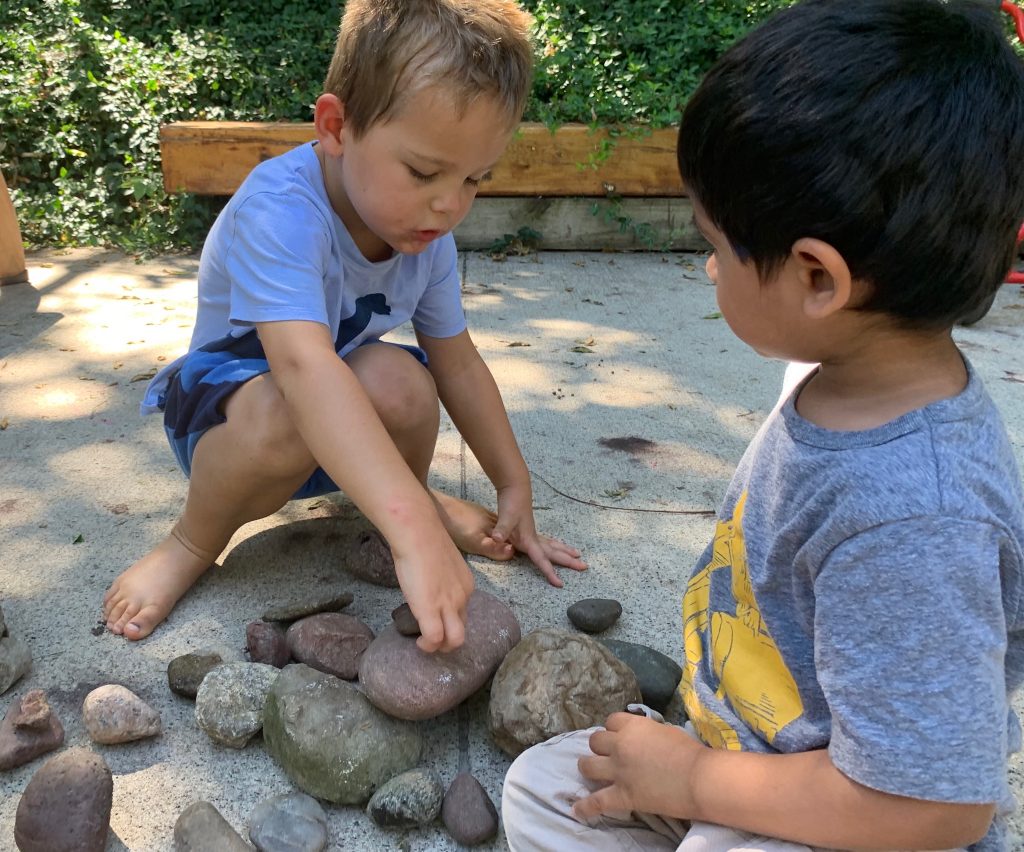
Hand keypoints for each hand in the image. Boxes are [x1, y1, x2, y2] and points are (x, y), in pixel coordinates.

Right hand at [392, 532, 474, 653]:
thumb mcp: (440, 560)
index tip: (434, 616)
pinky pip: (435, 639)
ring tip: (426, 644)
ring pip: (455, 640)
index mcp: (466, 585)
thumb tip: (427, 580)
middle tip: (431, 637)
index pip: (463, 611)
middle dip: (448, 639)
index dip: (448, 619)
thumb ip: (439, 575)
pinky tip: (419, 642)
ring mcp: (448, 605)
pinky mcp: (430, 610)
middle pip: (462, 628)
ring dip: (441, 647)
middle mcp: (463, 597)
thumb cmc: (424, 538)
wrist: (419, 533)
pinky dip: (428, 645)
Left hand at [491, 482, 586, 586]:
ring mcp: (533, 532)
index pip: (541, 559)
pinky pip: (547, 540)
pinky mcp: (530, 527)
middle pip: (554, 552)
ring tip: (578, 555)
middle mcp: (534, 537)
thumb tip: (498, 539)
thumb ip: (502, 529)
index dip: (550, 572)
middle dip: (569, 561)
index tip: (560, 584)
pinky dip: (555, 544)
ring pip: (553, 545)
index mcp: (529, 539)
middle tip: (585, 567)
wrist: (514, 486)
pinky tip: (558, 544)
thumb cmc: (510, 502)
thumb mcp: (505, 516)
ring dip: (565, 551)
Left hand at [573, 712, 703, 821]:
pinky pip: (596, 802)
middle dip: (600, 747)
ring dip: (588, 767)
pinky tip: (576, 810)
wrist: (699, 778)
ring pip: (587, 765)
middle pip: (595, 741)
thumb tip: (645, 739)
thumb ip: (648, 733)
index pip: (611, 721)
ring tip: (591, 772)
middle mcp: (620, 745)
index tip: (619, 736)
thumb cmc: (690, 752)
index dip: (614, 729)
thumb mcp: (666, 731)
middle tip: (609, 755)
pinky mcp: (622, 795)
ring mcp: (618, 771)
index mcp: (633, 726)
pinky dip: (585, 807)